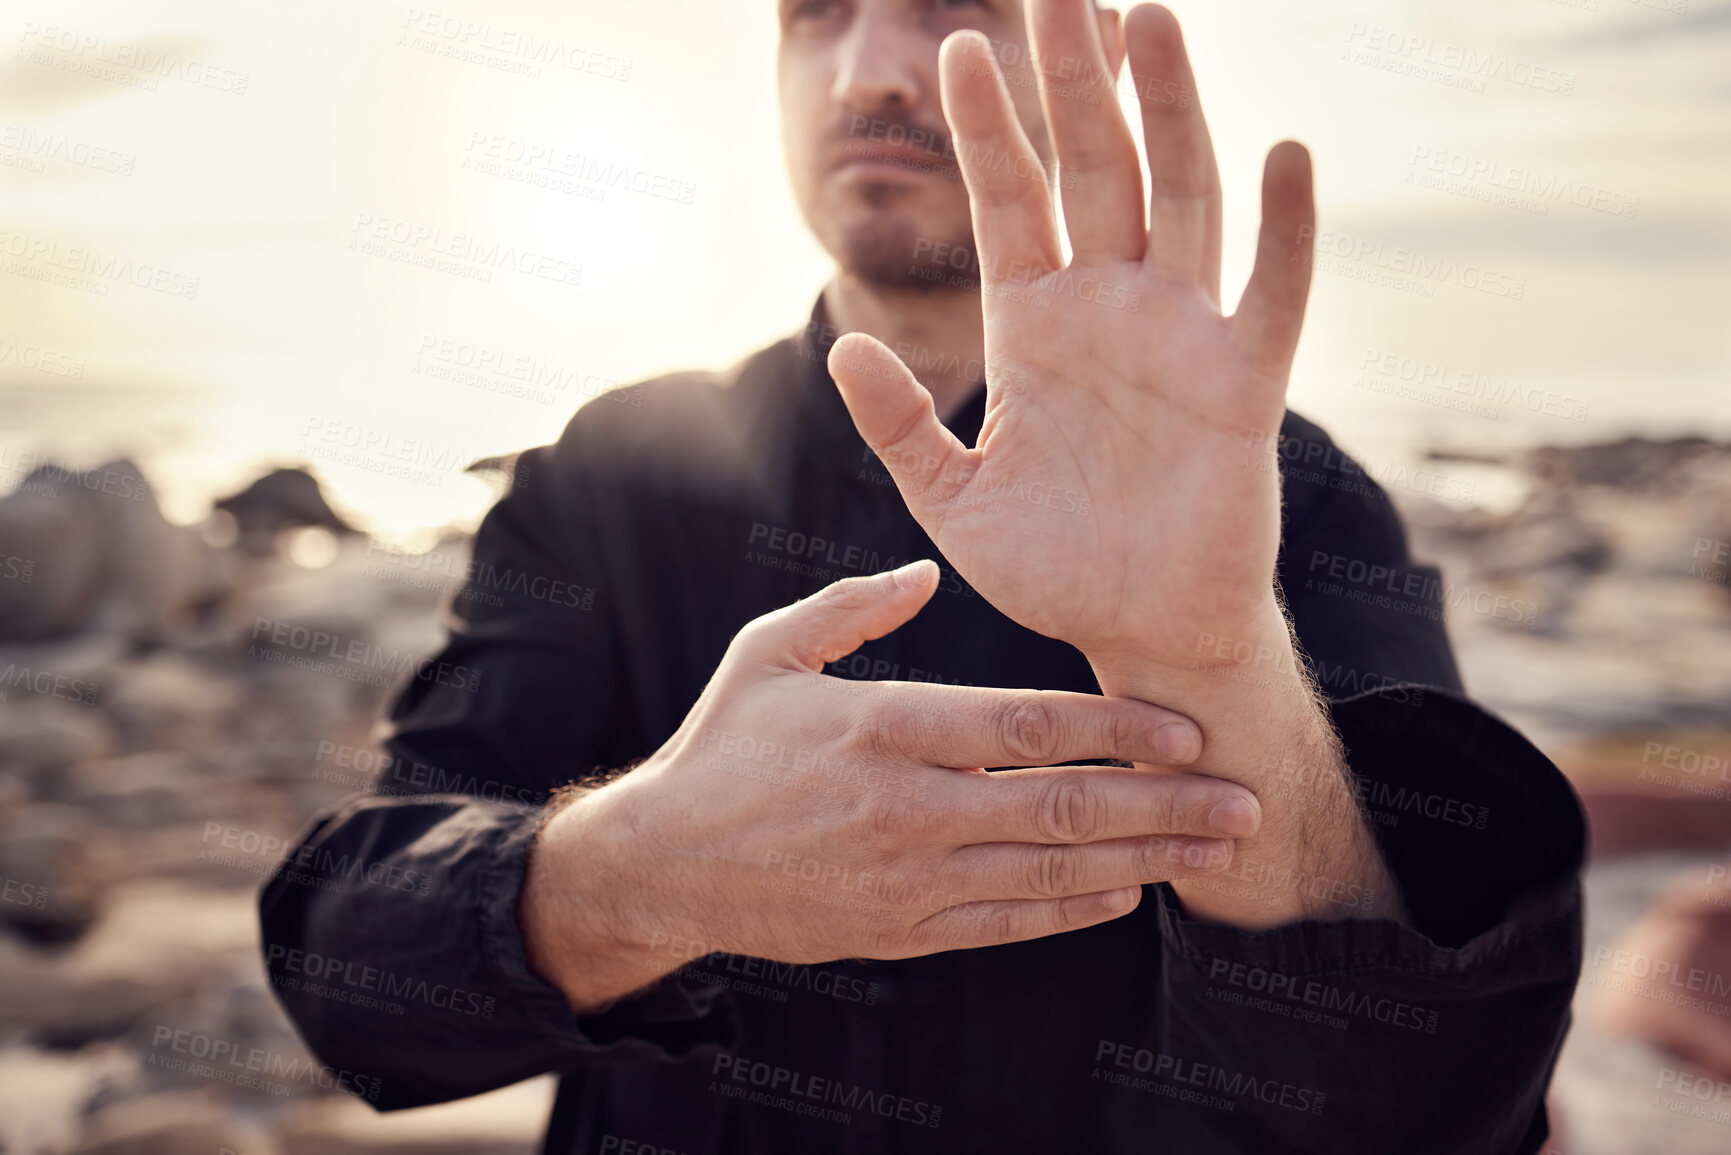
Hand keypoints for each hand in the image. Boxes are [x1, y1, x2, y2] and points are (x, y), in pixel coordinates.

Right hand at [520, 562, 1261, 1012]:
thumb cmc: (724, 745)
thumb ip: (855, 605)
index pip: (1028, 727)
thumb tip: (930, 572)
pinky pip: (1005, 924)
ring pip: (1049, 873)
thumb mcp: (771, 650)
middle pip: (1062, 808)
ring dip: (1143, 862)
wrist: (665, 861)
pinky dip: (1071, 911)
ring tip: (1214, 852)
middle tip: (1244, 803)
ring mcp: (906, 876)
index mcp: (885, 725)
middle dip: (1165, 805)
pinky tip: (1126, 895)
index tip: (1188, 730)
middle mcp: (907, 805)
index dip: (1118, 729)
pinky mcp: (898, 928)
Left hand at [826, 1, 1311, 673]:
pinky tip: (1283, 154)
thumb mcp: (952, 498)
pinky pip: (1269, 296)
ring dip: (1168, 112)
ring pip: (1177, 199)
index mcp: (1033, 328)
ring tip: (1149, 20)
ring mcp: (1179, 338)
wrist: (1138, 635)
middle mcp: (1108, 310)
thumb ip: (901, 424)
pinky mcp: (1241, 387)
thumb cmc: (1052, 568)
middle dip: (1075, 80)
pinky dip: (1284, 231)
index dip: (989, 128)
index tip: (962, 45)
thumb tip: (846, 344)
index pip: (1008, 202)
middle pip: (1093, 169)